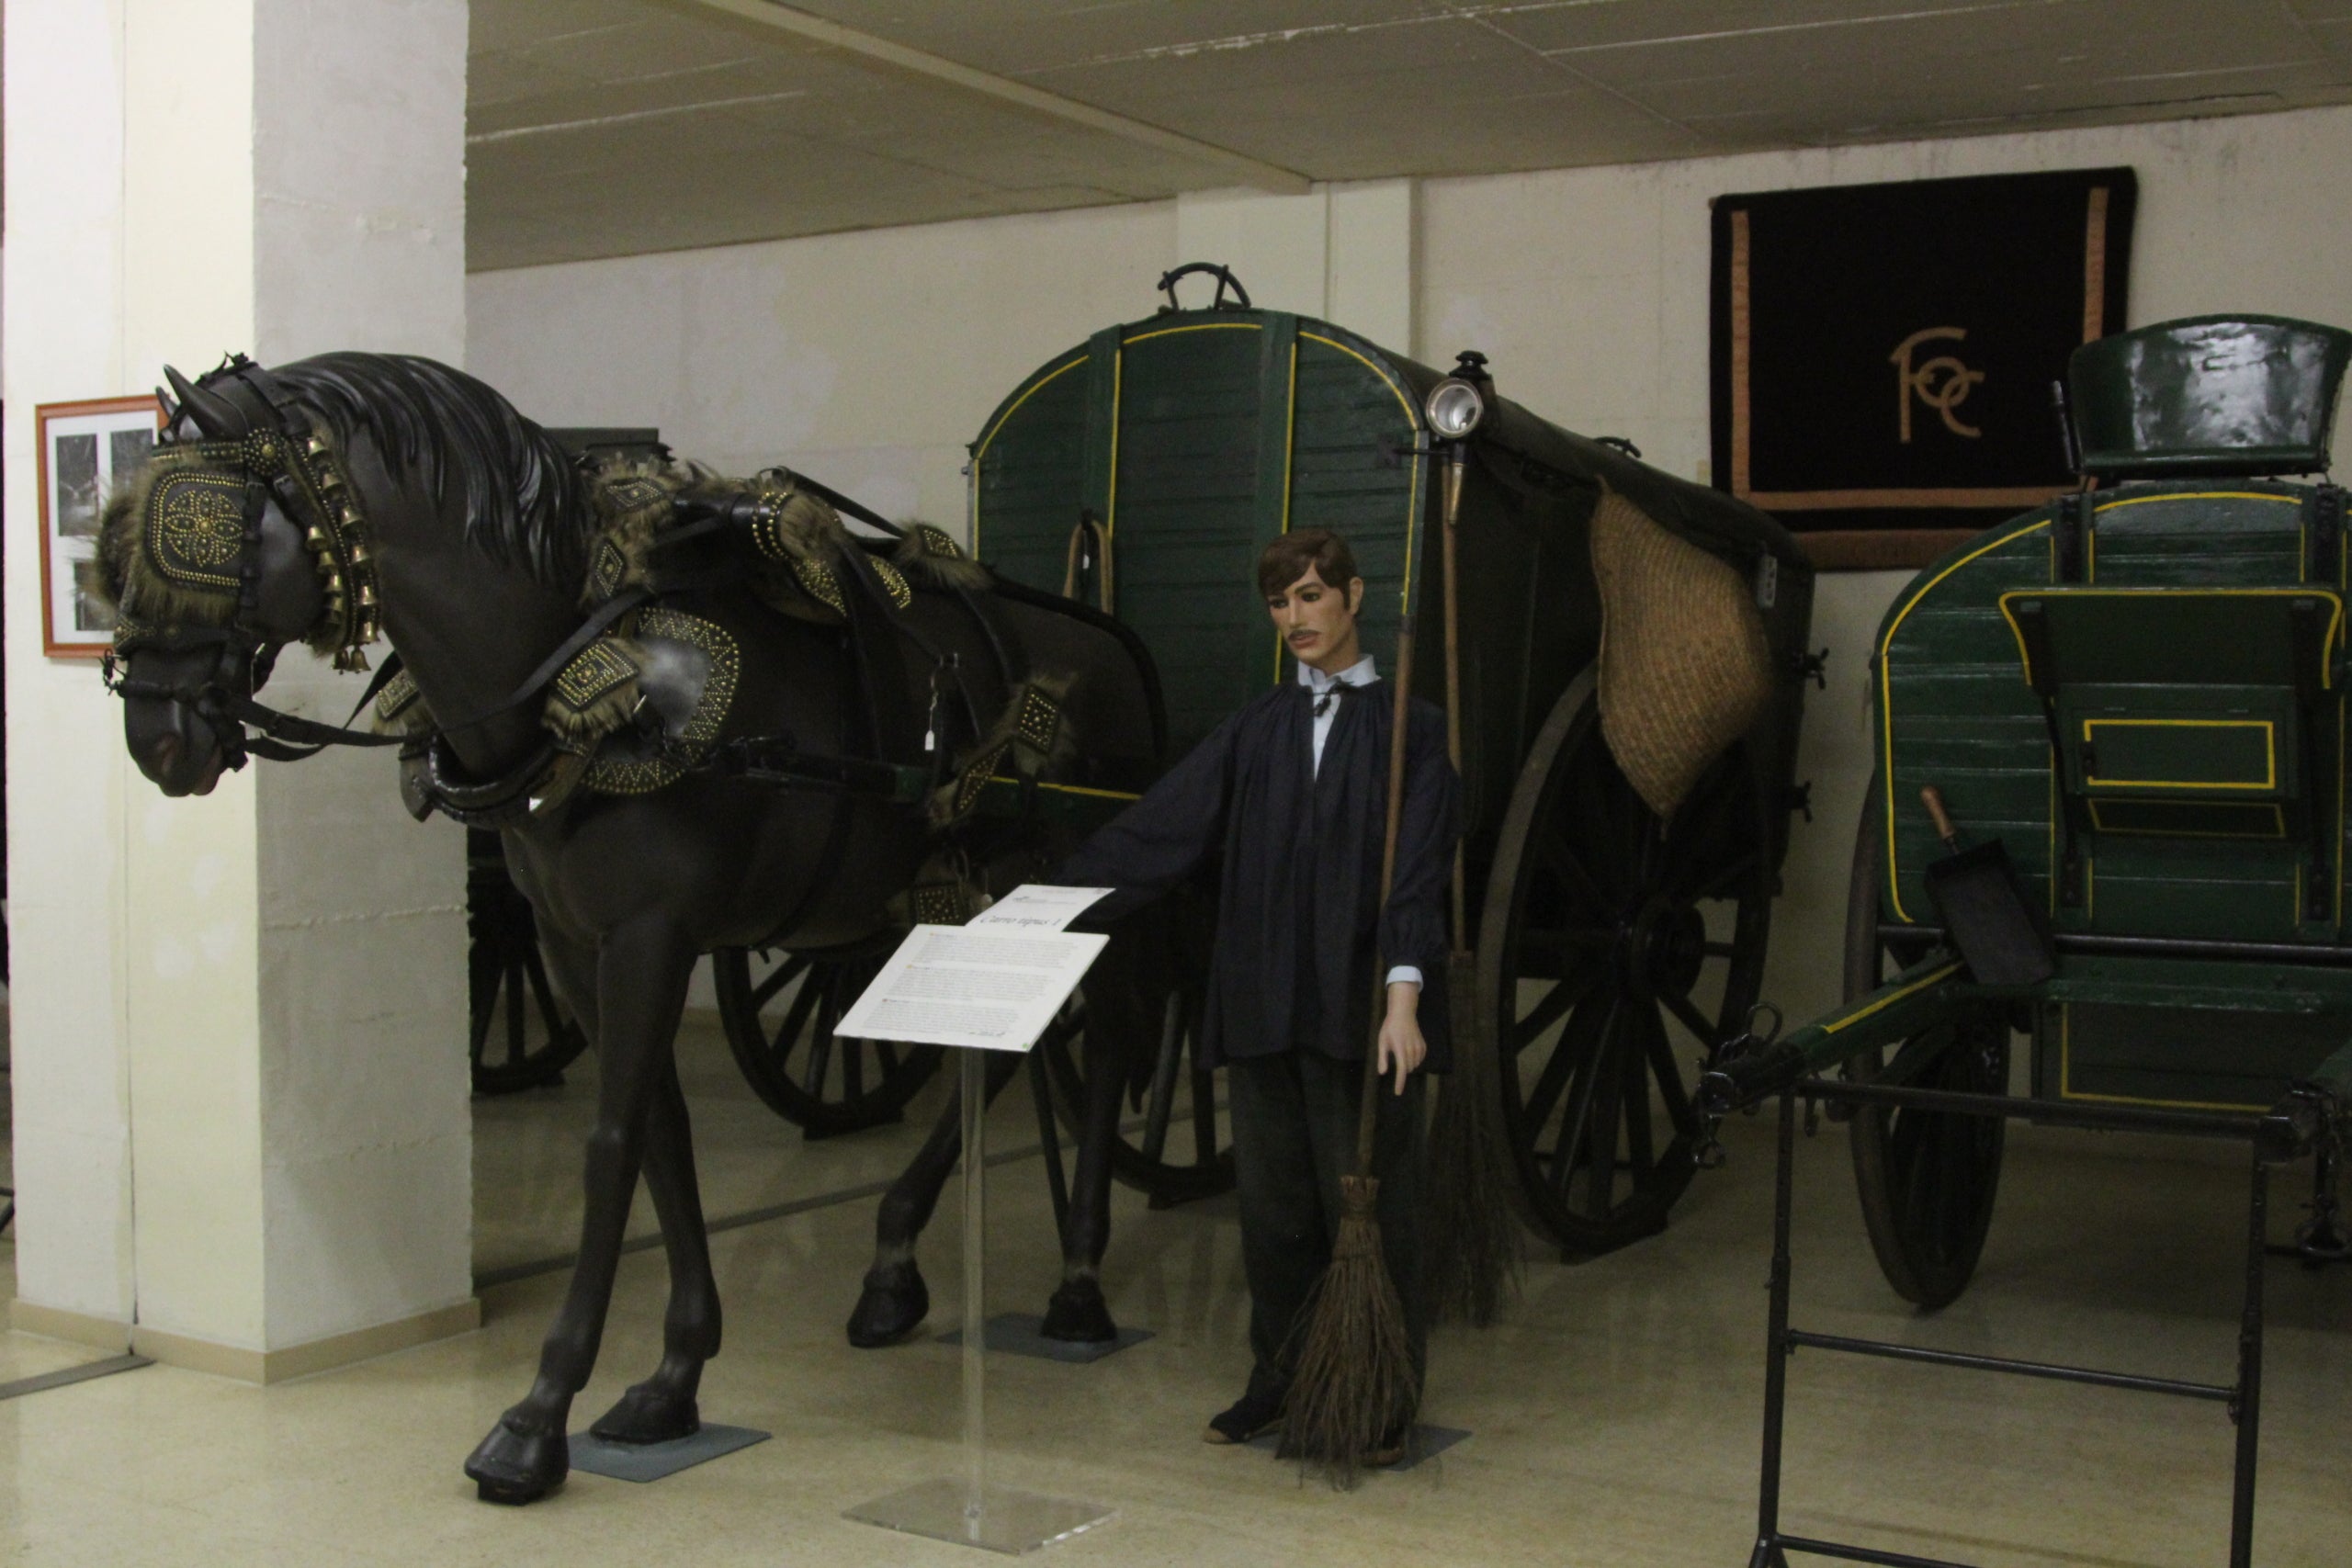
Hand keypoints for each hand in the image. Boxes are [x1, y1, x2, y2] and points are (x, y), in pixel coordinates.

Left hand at [1376, 981, 1425, 1095]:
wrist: (1403, 1014)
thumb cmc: (1390, 1028)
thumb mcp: (1382, 1042)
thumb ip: (1382, 1058)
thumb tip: (1382, 1073)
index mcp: (1400, 1049)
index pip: (1401, 1071)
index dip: (1399, 1083)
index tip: (1398, 1093)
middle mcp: (1411, 1050)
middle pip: (1407, 1069)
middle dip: (1401, 1068)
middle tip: (1395, 1052)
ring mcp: (1419, 1048)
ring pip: (1413, 1066)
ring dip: (1407, 1064)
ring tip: (1401, 1048)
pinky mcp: (1423, 1047)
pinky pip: (1419, 1060)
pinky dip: (1413, 1059)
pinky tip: (1408, 1049)